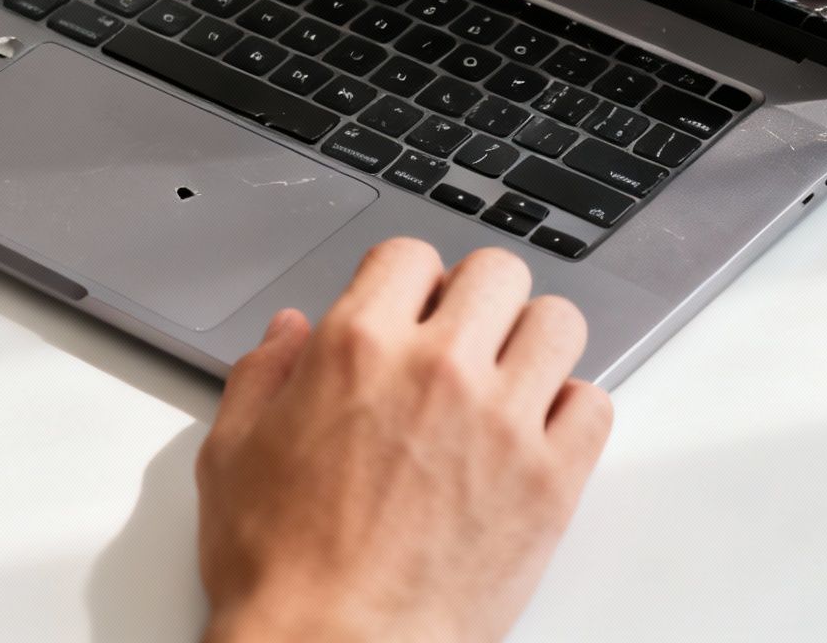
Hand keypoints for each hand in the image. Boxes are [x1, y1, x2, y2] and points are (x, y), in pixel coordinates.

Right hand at [196, 238, 612, 642]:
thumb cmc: (280, 571)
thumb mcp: (232, 454)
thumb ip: (264, 375)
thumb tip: (289, 333)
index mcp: (357, 347)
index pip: (411, 254)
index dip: (408, 280)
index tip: (409, 309)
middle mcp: (439, 368)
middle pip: (498, 271)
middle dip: (477, 297)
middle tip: (463, 339)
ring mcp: (505, 421)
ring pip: (559, 322)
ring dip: (533, 342)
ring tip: (509, 379)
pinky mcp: (552, 481)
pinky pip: (595, 404)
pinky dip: (571, 411)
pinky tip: (536, 434)